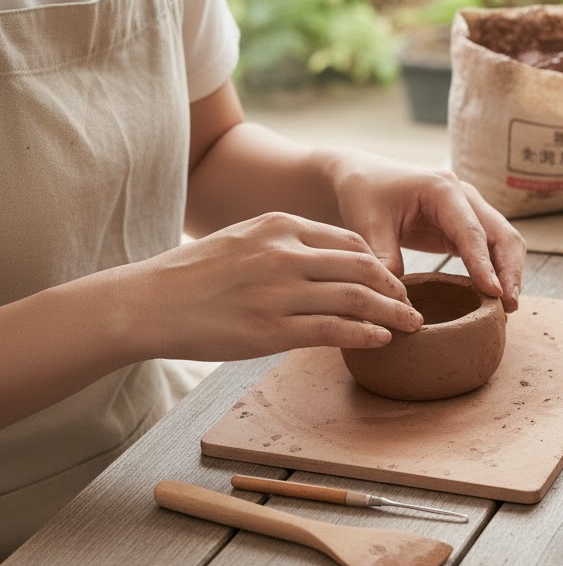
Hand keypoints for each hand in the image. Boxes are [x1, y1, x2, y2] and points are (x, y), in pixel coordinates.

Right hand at [121, 212, 423, 360]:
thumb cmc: (195, 275)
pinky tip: (382, 339)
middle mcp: (285, 254)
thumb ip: (285, 245)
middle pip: (363, 268)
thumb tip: (327, 264)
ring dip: (393, 313)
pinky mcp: (272, 329)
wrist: (148, 302)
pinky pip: (334, 330)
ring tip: (412, 324)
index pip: (350, 242)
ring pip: (357, 299)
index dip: (380, 263)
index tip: (392, 279)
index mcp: (280, 226)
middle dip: (396, 288)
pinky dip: (366, 334)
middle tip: (412, 303)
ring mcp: (280, 292)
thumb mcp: (244, 240)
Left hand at [325, 152, 525, 312]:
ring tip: (507, 309)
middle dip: (511, 271)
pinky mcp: (464, 226)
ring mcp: (469, 210)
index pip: (472, 231)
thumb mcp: (367, 225)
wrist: (361, 178)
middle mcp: (464, 196)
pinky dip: (497, 271)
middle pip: (502, 234)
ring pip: (504, 242)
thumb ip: (384, 259)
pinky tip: (493, 298)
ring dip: (510, 273)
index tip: (494, 293)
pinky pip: (491, 249)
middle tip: (509, 308)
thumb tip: (400, 304)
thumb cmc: (363, 194)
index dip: (485, 264)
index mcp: (442, 189)